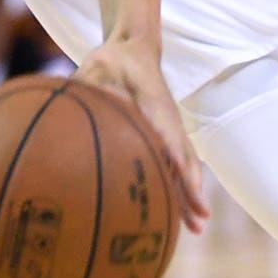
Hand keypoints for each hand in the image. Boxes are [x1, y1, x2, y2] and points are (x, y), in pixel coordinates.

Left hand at [72, 39, 209, 233]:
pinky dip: (182, 187)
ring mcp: (171, 129)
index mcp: (154, 105)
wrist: (132, 50)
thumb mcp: (96, 69)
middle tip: (198, 222)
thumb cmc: (110, 62)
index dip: (174, 158)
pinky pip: (177, 164)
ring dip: (191, 195)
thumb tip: (79, 103)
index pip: (168, 136)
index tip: (180, 182)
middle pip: (183, 160)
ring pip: (185, 167)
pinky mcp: (167, 134)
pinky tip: (182, 211)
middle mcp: (168, 121)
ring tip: (198, 227)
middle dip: (190, 191)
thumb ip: (90, 87)